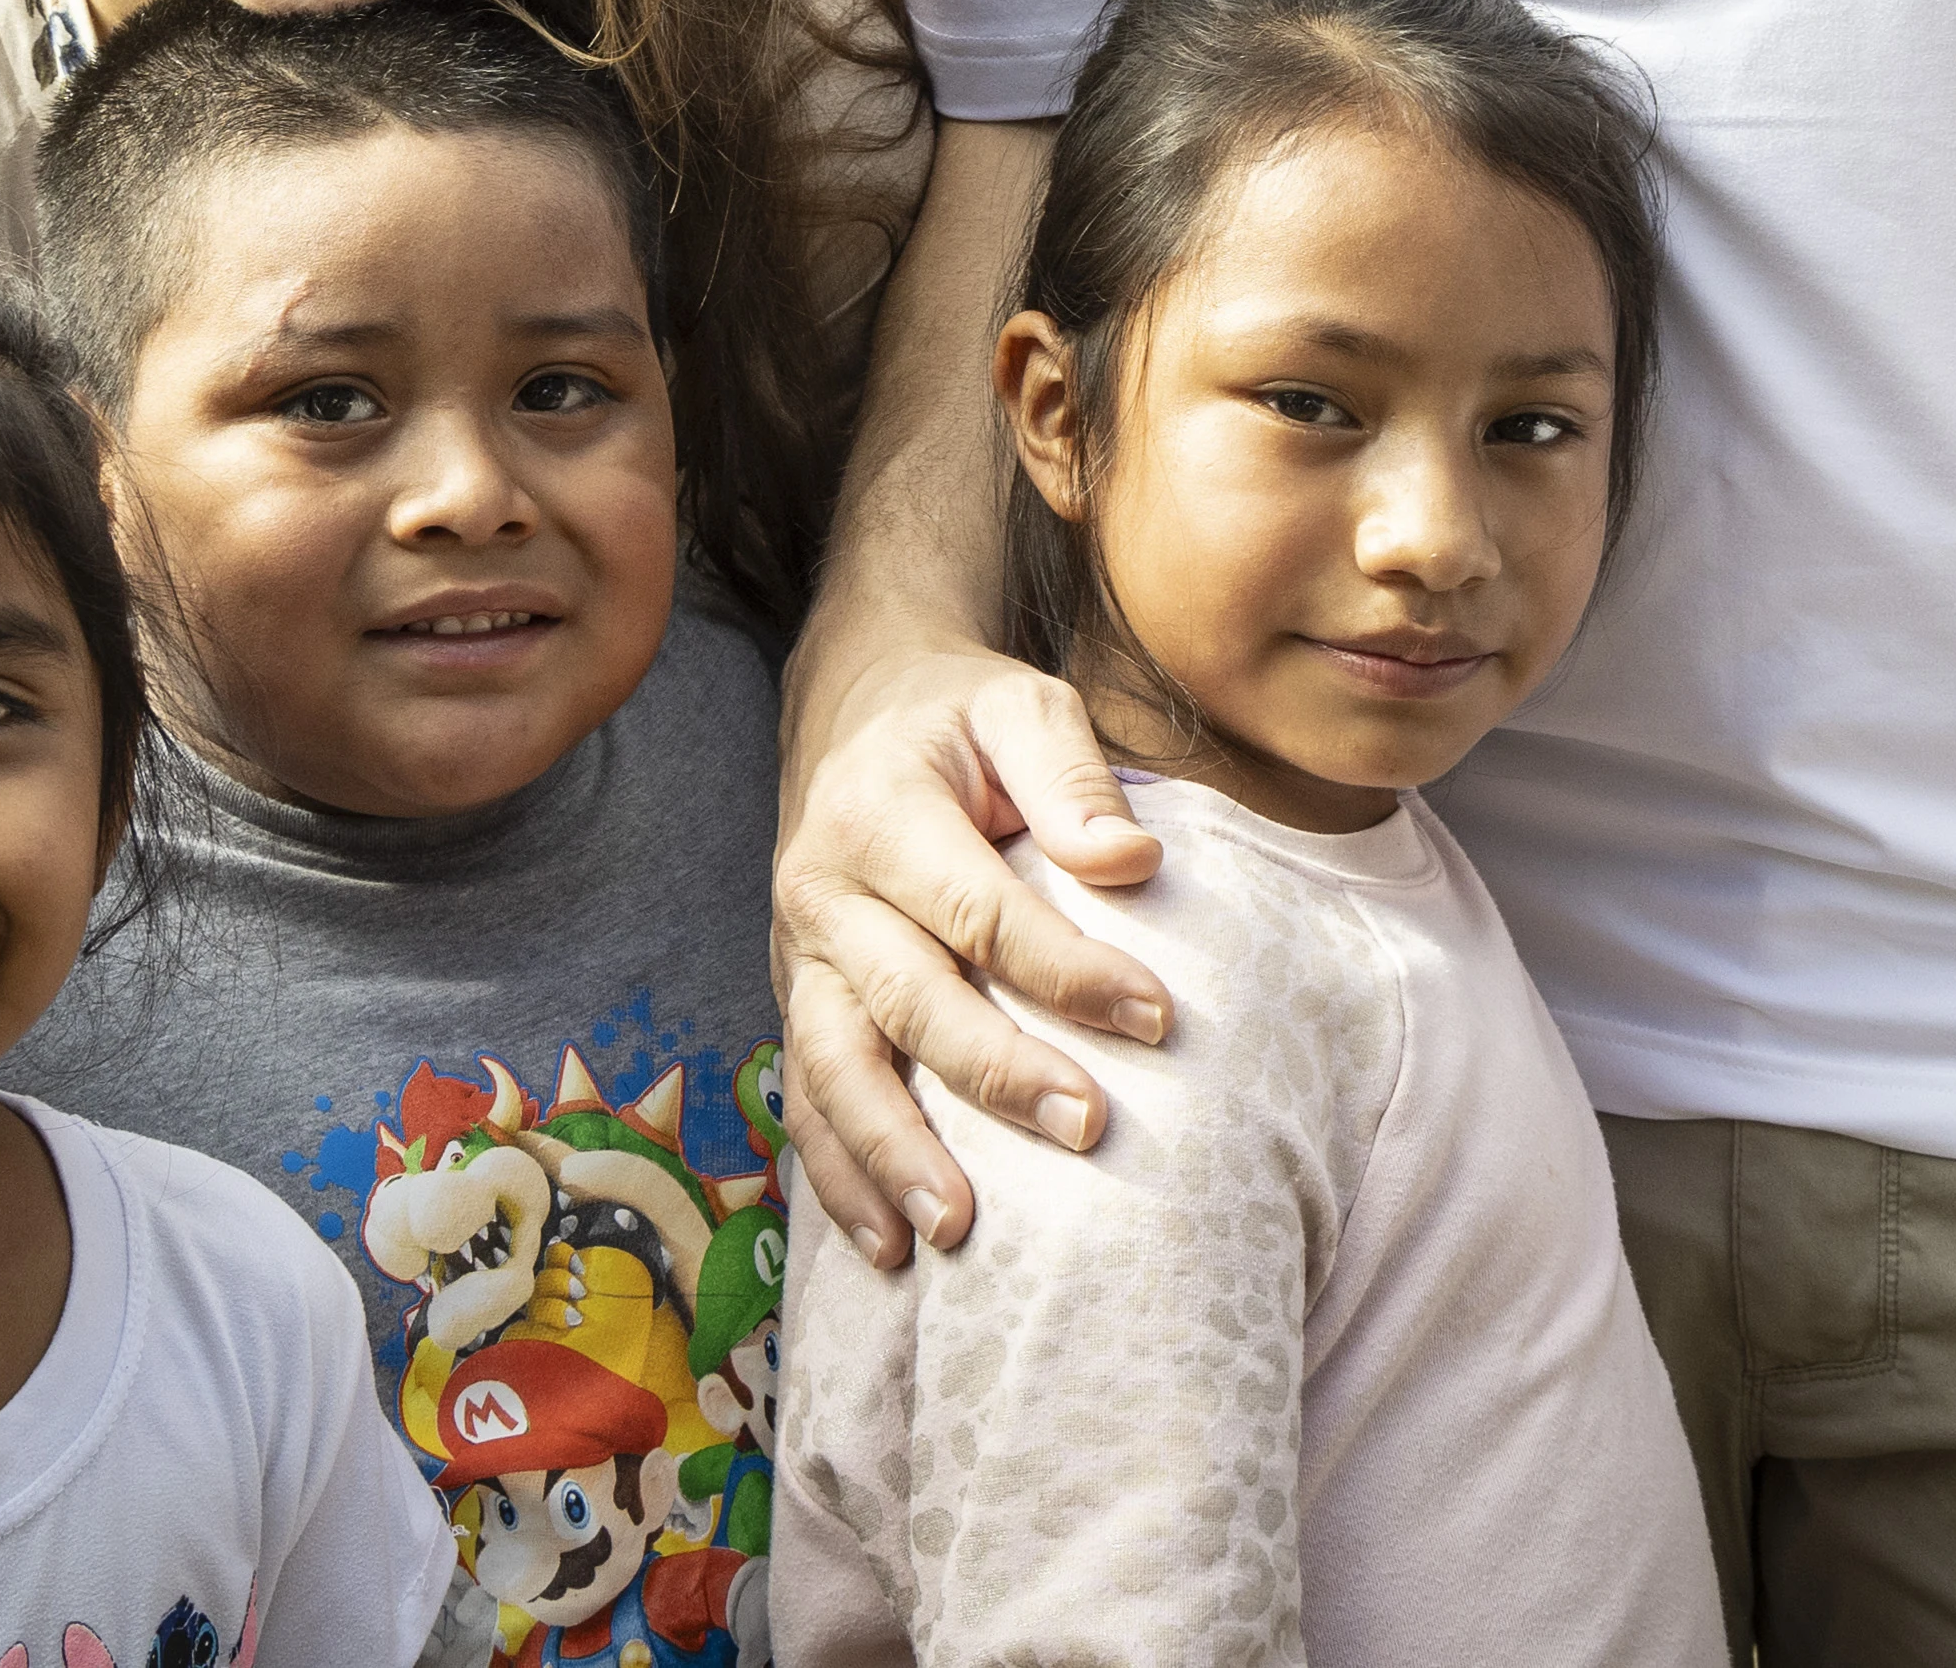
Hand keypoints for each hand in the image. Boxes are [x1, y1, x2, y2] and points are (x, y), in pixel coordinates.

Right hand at [773, 640, 1171, 1267]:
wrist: (854, 710)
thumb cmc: (959, 717)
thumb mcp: (1021, 705)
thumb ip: (1072, 777)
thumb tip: (1132, 864)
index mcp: (879, 811)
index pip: (979, 910)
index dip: (1066, 969)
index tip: (1156, 1016)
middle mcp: (822, 890)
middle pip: (909, 1000)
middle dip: (997, 1074)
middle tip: (1089, 1127)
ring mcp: (799, 958)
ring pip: (835, 1069)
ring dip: (893, 1155)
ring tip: (956, 1229)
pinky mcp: (799, 1004)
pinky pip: (805, 1102)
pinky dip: (840, 1178)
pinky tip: (887, 1250)